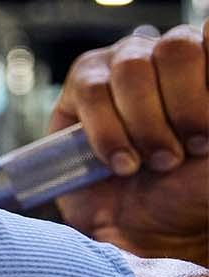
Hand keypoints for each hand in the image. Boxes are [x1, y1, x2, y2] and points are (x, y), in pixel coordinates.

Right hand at [52, 26, 208, 262]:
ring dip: (147, 127)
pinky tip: (122, 164)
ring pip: (132, 70)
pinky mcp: (80, 89)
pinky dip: (110, 135)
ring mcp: (123, 66)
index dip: (208, 66)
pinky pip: (92, 94)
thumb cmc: (196, 190)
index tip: (207, 127)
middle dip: (185, 107)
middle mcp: (169, 56)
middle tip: (192, 147)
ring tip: (157, 162)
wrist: (149, 229)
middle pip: (177, 48)